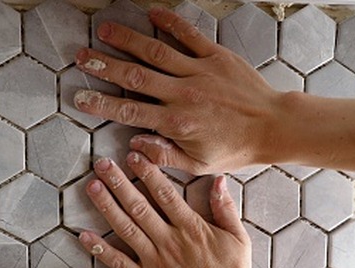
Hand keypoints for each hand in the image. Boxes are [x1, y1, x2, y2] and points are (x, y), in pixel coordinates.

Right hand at [73, 7, 289, 174]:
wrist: (274, 127)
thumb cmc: (237, 149)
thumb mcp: (199, 164)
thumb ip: (164, 156)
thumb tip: (134, 147)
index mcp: (177, 123)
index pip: (130, 112)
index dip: (101, 104)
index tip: (80, 96)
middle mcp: (184, 94)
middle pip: (135, 77)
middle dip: (105, 66)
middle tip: (82, 58)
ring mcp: (200, 72)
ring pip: (156, 52)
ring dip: (127, 40)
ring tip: (105, 30)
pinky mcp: (216, 56)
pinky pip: (189, 35)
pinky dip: (170, 23)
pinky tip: (151, 13)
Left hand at [77, 149, 256, 267]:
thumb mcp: (238, 239)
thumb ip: (225, 208)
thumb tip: (219, 180)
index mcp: (191, 229)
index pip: (165, 194)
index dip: (148, 173)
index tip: (134, 156)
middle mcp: (169, 241)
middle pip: (140, 206)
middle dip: (120, 182)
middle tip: (102, 163)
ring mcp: (155, 262)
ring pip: (126, 228)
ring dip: (107, 206)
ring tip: (92, 186)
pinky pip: (119, 263)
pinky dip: (100, 250)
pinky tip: (84, 236)